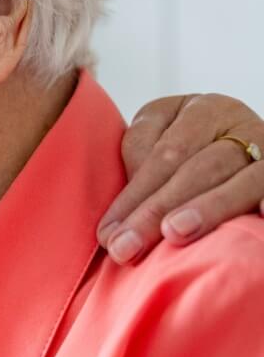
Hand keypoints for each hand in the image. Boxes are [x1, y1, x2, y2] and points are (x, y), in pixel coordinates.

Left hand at [97, 93, 263, 263]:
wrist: (240, 145)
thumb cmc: (186, 153)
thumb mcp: (160, 140)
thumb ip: (142, 160)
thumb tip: (122, 214)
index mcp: (200, 109)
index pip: (164, 153)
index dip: (134, 196)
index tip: (108, 236)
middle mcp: (239, 122)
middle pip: (197, 167)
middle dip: (156, 210)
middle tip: (127, 247)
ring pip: (242, 179)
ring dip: (208, 208)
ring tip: (174, 233)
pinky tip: (263, 216)